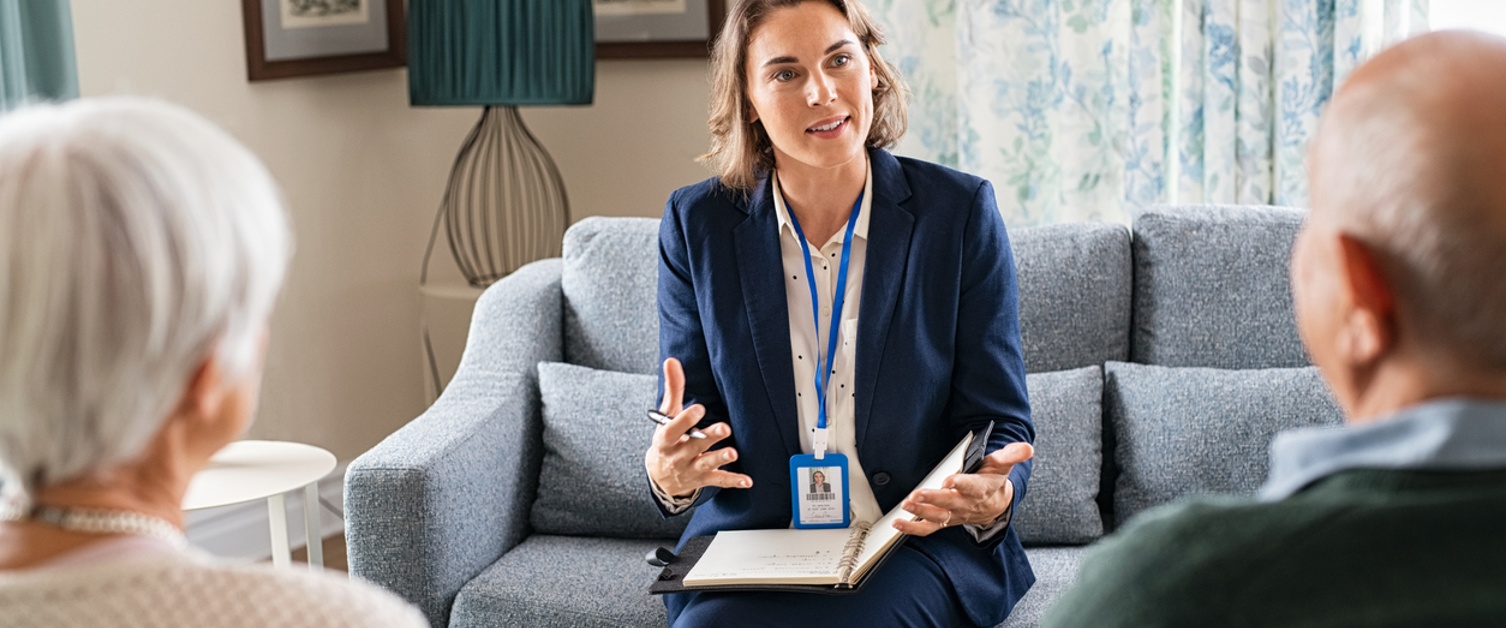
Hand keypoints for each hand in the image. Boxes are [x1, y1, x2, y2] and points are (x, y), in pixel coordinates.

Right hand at [644, 357, 753, 496]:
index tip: (699, 408)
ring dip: (720, 458)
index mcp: (666, 438)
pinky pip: (718, 480)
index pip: (672, 429)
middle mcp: (677, 455)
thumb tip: (671, 361)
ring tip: (733, 453)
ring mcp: (691, 469)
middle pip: (694, 445)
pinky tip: (747, 481)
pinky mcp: (703, 479)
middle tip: (724, 427)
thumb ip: (673, 389)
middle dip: (709, 437)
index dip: (685, 419)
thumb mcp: (666, 416)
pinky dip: (733, 481)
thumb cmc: (667, 439)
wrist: (660, 476)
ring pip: (706, 464)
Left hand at [893, 442, 1033, 535]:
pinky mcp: (944, 521)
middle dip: (933, 499)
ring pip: (937, 516)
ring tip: (906, 505)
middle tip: (917, 494)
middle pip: (950, 503)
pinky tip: (898, 524)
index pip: (973, 487)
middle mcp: (967, 504)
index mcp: (981, 488)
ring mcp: (954, 515)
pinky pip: (928, 528)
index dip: (962, 484)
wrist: (995, 505)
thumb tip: (1027, 448)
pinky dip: (912, 528)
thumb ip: (1012, 455)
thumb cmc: (993, 480)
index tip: (950, 481)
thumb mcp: (1004, 465)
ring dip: (920, 512)